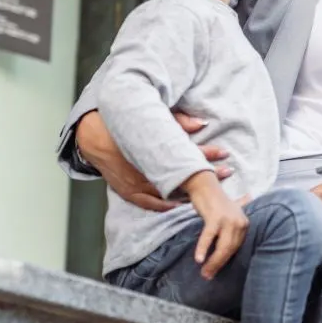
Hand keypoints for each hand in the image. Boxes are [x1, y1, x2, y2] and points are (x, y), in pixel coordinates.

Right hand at [76, 110, 230, 212]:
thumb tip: (202, 123)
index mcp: (154, 149)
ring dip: (191, 193)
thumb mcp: (150, 116)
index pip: (188, 152)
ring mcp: (138, 184)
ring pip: (171, 193)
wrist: (94, 137)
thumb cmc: (124, 125)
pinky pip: (152, 204)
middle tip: (226, 172)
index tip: (225, 153)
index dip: (208, 153)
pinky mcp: (129, 192)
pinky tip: (180, 206)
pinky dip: (167, 206)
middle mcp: (149, 169)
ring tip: (209, 193)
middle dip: (207, 174)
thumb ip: (177, 120)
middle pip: (184, 174)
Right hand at [183, 172, 248, 278]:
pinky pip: (209, 236)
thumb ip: (242, 206)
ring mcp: (228, 220)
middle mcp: (240, 222)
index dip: (225, 261)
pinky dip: (203, 248)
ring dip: (213, 262)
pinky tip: (199, 259)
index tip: (215, 271)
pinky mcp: (215, 217)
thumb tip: (251, 197)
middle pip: (231, 249)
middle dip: (219, 265)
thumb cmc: (216, 201)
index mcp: (244, 224)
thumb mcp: (233, 207)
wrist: (205, 186)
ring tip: (204, 273)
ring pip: (222, 247)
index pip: (237, 248)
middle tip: (208, 276)